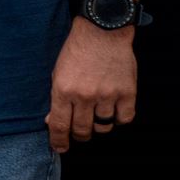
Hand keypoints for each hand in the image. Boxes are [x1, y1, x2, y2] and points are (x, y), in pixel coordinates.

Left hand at [46, 20, 135, 152]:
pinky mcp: (127, 92)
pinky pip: (124, 119)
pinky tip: (113, 111)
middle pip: (82, 130)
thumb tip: (52, 123)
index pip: (59, 126)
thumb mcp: (57, 73)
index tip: (60, 148)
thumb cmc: (76, 52)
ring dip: (98, 126)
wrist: (102, 31)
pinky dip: (118, 119)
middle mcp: (85, 95)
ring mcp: (108, 95)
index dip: (58, 141)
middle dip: (79, 136)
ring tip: (96, 117)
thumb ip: (56, 99)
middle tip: (79, 132)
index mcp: (63, 90)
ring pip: (103, 127)